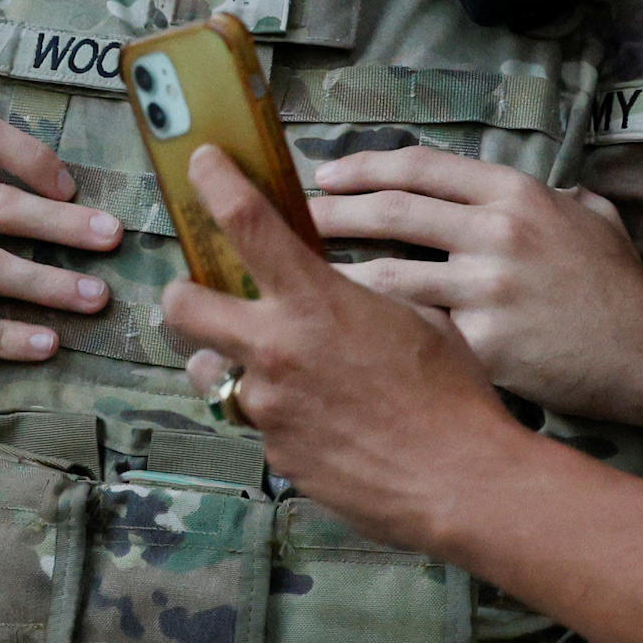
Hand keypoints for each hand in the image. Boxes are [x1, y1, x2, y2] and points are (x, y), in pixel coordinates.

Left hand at [170, 146, 523, 554]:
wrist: (459, 479)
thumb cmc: (452, 391)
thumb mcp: (415, 316)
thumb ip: (363, 293)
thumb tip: (340, 280)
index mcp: (316, 301)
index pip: (247, 222)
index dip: (216, 183)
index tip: (201, 163)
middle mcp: (277, 349)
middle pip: (184, 304)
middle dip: (182, 294)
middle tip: (199, 294)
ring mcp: (268, 406)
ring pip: (210, 374)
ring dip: (225, 365)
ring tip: (269, 371)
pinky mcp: (275, 454)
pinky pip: (256, 424)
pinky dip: (276, 416)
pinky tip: (320, 422)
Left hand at [308, 145, 642, 431]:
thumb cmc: (620, 288)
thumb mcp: (590, 219)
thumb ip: (547, 197)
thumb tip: (516, 191)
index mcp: (516, 193)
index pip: (422, 167)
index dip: (366, 166)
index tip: (326, 172)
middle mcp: (498, 232)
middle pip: (392, 212)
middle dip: (332, 211)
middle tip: (293, 217)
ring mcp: (489, 288)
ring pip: (387, 275)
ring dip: (335, 275)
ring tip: (298, 280)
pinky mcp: (484, 343)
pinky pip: (413, 334)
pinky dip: (373, 335)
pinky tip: (341, 340)